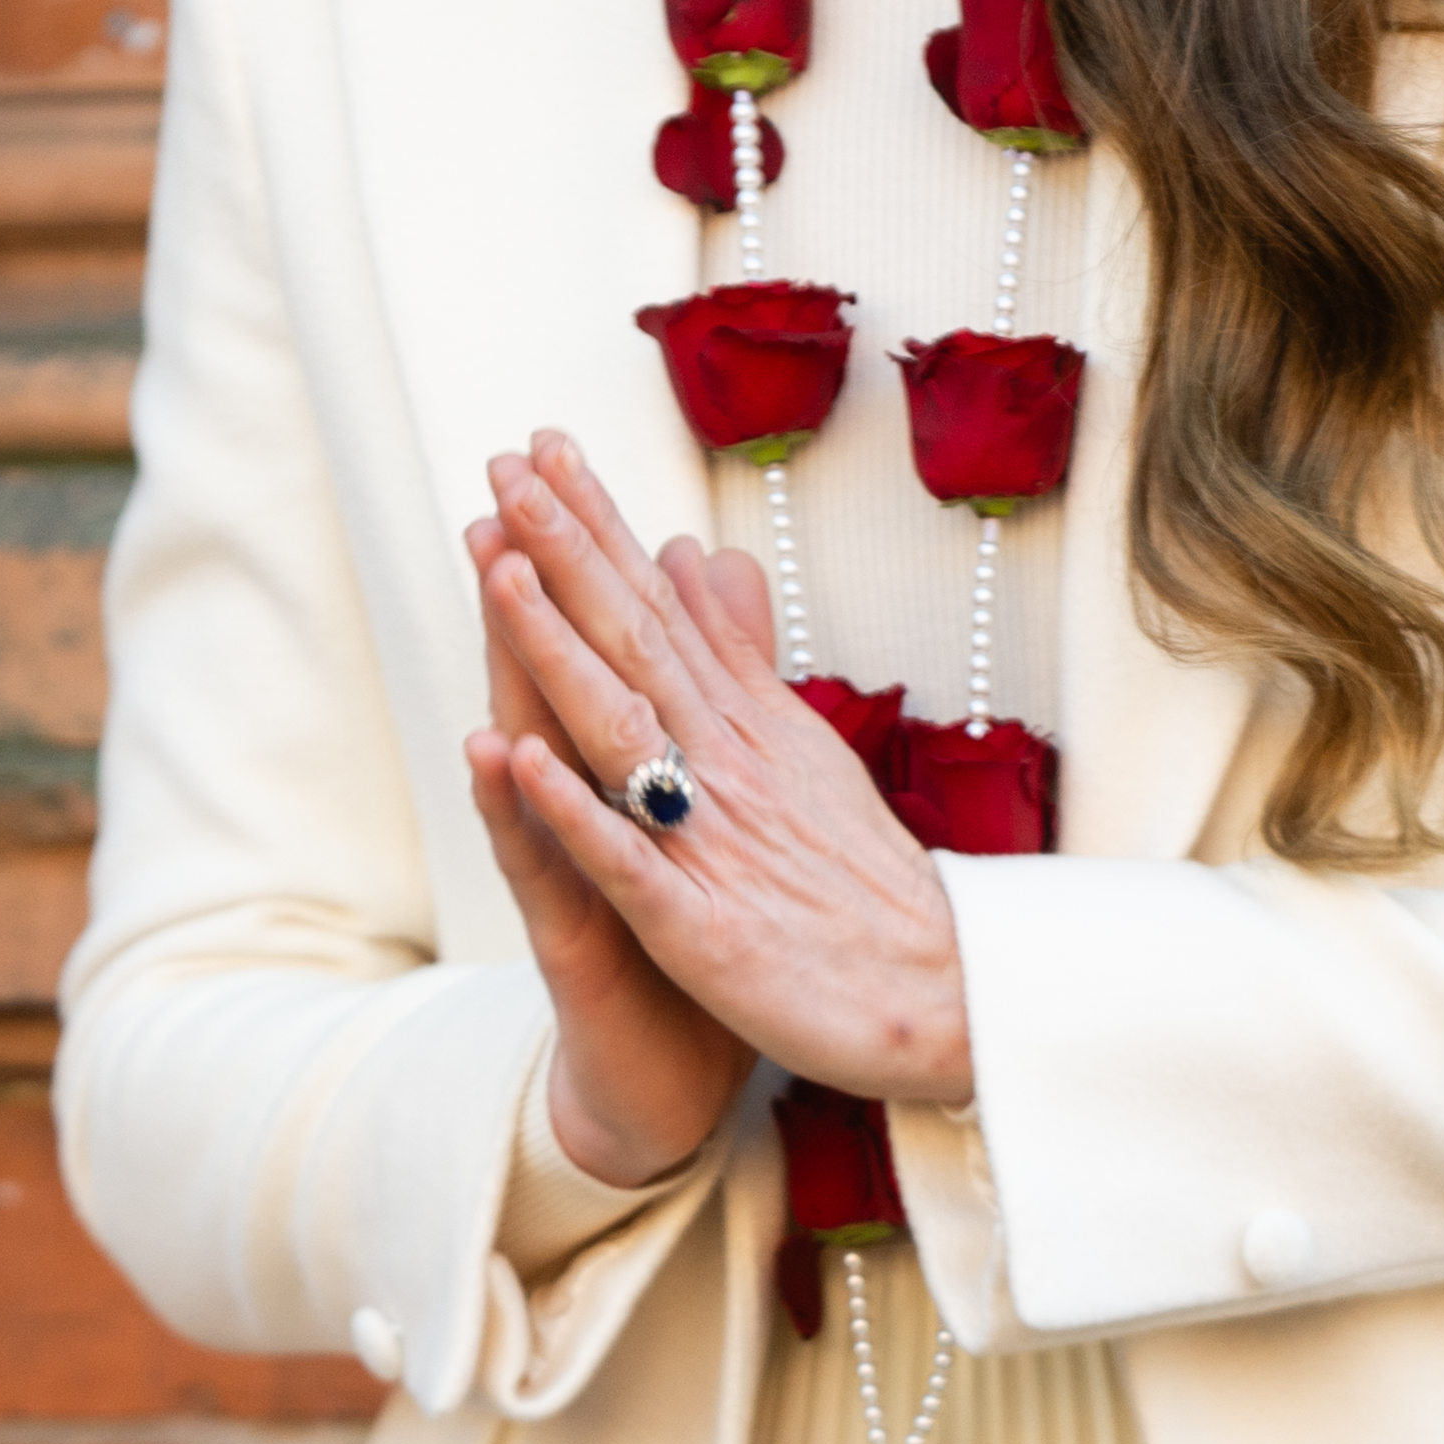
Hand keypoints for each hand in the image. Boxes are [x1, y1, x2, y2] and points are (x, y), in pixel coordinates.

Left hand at [480, 432, 973, 1106]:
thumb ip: (737, 652)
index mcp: (743, 721)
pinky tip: (525, 757)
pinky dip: (575, 808)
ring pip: (621, 726)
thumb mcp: (799, 745)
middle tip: (509, 467)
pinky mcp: (699, 927)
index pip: (658, 603)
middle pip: (634, 639)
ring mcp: (711, 839)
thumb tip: (696, 550)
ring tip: (502, 571)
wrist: (942, 993)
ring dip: (558, 646)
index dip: (596, 526)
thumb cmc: (860, 878)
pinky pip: (626, 860)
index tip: (542, 449)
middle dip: (565, 549)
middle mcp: (724, 760)